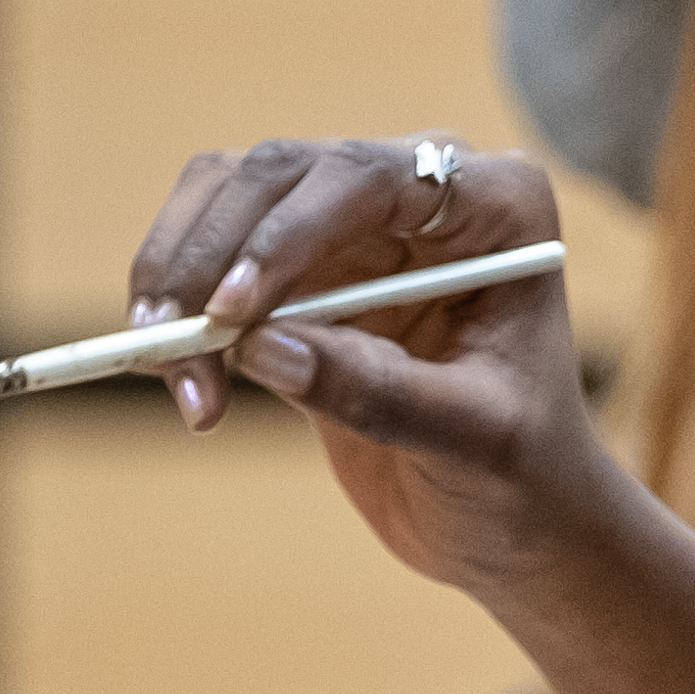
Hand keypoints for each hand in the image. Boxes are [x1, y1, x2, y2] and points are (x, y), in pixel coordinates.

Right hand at [120, 136, 640, 615]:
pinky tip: (187, 386)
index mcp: (492, 205)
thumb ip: (379, 391)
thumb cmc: (524, 474)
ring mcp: (354, 226)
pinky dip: (181, 315)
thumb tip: (263, 347)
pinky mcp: (299, 275)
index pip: (368, 175)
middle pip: (278, 174)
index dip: (287, 230)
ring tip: (180, 383)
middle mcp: (419, 194)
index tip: (235, 309)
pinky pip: (213, 265)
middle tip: (170, 347)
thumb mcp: (472, 441)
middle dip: (211, 259)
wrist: (515, 519)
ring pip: (226, 203)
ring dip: (180, 283)